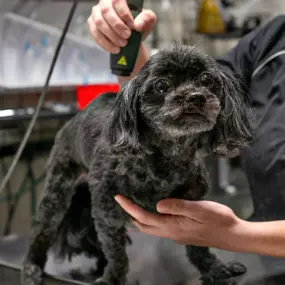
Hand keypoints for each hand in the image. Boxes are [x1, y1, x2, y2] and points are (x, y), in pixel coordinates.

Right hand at [88, 0, 156, 53]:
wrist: (131, 38)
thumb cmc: (138, 26)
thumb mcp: (147, 21)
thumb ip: (146, 19)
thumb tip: (138, 24)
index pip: (117, 0)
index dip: (124, 13)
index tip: (132, 26)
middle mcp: (105, 2)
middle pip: (106, 11)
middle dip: (117, 26)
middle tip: (127, 37)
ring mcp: (97, 13)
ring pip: (99, 22)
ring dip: (111, 36)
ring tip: (122, 44)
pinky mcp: (92, 24)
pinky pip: (95, 33)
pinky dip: (105, 43)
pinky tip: (115, 48)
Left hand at [115, 195, 244, 249]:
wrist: (233, 236)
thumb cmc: (218, 219)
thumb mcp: (199, 209)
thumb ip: (177, 206)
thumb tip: (157, 205)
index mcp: (172, 227)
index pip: (144, 217)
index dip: (130, 207)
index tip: (118, 197)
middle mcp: (171, 233)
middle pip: (144, 226)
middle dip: (131, 214)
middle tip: (123, 201)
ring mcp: (176, 235)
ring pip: (151, 228)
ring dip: (139, 219)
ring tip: (133, 206)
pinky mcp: (182, 234)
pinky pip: (159, 227)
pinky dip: (150, 220)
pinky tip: (153, 212)